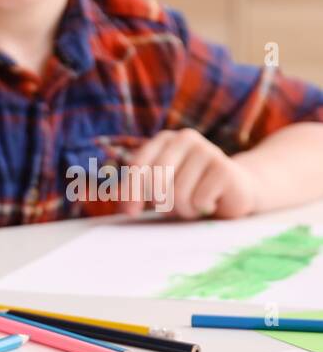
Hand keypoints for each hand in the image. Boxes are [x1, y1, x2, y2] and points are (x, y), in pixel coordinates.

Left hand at [126, 128, 260, 218]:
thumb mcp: (159, 187)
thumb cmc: (191, 189)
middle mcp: (186, 138)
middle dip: (160, 202)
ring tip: (195, 202)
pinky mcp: (224, 168)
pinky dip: (200, 209)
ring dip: (183, 209)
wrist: (237, 189)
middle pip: (155, 181)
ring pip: (176, 195)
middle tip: (172, 207)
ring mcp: (208, 150)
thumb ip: (136, 188)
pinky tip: (211, 201)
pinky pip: (198, 200)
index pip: (138, 165)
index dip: (130, 191)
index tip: (130, 212)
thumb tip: (115, 197)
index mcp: (165, 140)